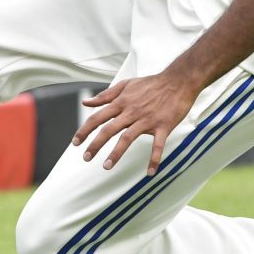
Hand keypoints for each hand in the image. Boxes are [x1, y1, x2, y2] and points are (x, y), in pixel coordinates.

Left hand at [73, 72, 199, 173]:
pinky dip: (154, 159)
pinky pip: (158, 145)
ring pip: (128, 138)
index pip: (98, 117)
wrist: (178, 81)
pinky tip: (150, 172)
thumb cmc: (151, 84)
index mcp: (121, 102)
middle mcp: (131, 112)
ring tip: (107, 167)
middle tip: (86, 157)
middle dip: (95, 144)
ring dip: (116, 153)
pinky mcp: (163, 126)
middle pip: (109, 129)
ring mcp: (147, 120)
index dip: (85, 130)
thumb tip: (85, 102)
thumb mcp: (126, 85)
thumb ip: (105, 95)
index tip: (76, 143)